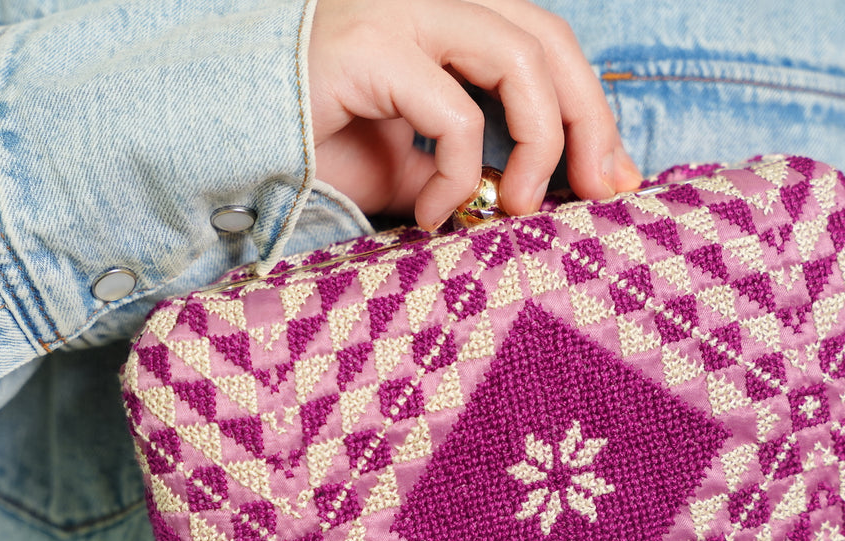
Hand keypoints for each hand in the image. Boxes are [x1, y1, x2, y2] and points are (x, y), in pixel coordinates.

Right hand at [309, 0, 641, 227]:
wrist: (229, 154)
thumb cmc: (319, 156)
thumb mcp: (419, 171)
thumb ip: (482, 170)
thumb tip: (555, 193)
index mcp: (445, 21)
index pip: (545, 42)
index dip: (593, 108)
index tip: (615, 179)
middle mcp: (427, 3)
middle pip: (547, 39)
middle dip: (590, 121)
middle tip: (599, 192)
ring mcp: (396, 14)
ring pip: (518, 56)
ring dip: (542, 142)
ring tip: (519, 208)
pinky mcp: (368, 49)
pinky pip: (455, 114)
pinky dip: (463, 176)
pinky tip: (437, 215)